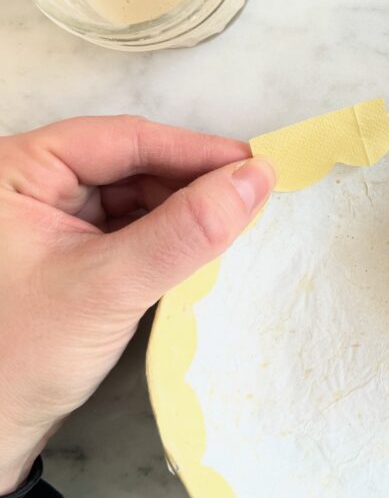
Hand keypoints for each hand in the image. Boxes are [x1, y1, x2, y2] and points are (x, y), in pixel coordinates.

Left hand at [0, 116, 273, 497]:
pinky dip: (169, 232)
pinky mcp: (71, 245)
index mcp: (18, 170)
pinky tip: (199, 242)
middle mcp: (33, 183)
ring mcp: (51, 214)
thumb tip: (256, 178)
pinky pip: (132, 223)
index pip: (123, 139)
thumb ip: (184, 231)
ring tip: (231, 221)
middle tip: (251, 196)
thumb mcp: (109, 286)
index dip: (194, 150)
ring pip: (137, 192)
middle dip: (192, 181)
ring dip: (185, 208)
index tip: (253, 165)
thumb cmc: (21, 358)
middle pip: (133, 162)